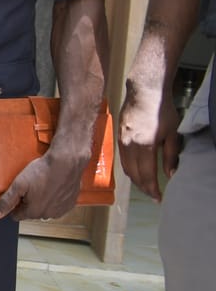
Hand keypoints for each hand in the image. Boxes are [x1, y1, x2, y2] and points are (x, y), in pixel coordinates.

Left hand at [0, 141, 87, 221]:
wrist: (66, 162)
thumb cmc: (43, 172)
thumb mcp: (18, 185)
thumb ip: (7, 201)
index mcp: (34, 212)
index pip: (17, 216)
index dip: (14, 205)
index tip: (16, 194)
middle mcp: (49, 215)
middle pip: (31, 213)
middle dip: (28, 203)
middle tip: (29, 187)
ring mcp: (61, 210)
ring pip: (45, 209)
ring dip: (42, 201)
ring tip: (41, 185)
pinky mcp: (71, 203)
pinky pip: (58, 204)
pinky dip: (55, 198)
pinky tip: (52, 187)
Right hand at [121, 78, 180, 201]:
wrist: (143, 91)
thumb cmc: (161, 110)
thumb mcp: (172, 134)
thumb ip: (171, 155)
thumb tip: (170, 174)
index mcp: (145, 146)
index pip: (147, 175)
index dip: (152, 189)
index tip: (159, 198)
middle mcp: (130, 146)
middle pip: (134, 174)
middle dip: (144, 187)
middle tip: (153, 195)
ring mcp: (122, 141)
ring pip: (126, 168)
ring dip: (136, 180)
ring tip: (146, 186)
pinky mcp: (118, 137)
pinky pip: (122, 159)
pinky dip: (129, 169)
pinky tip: (136, 171)